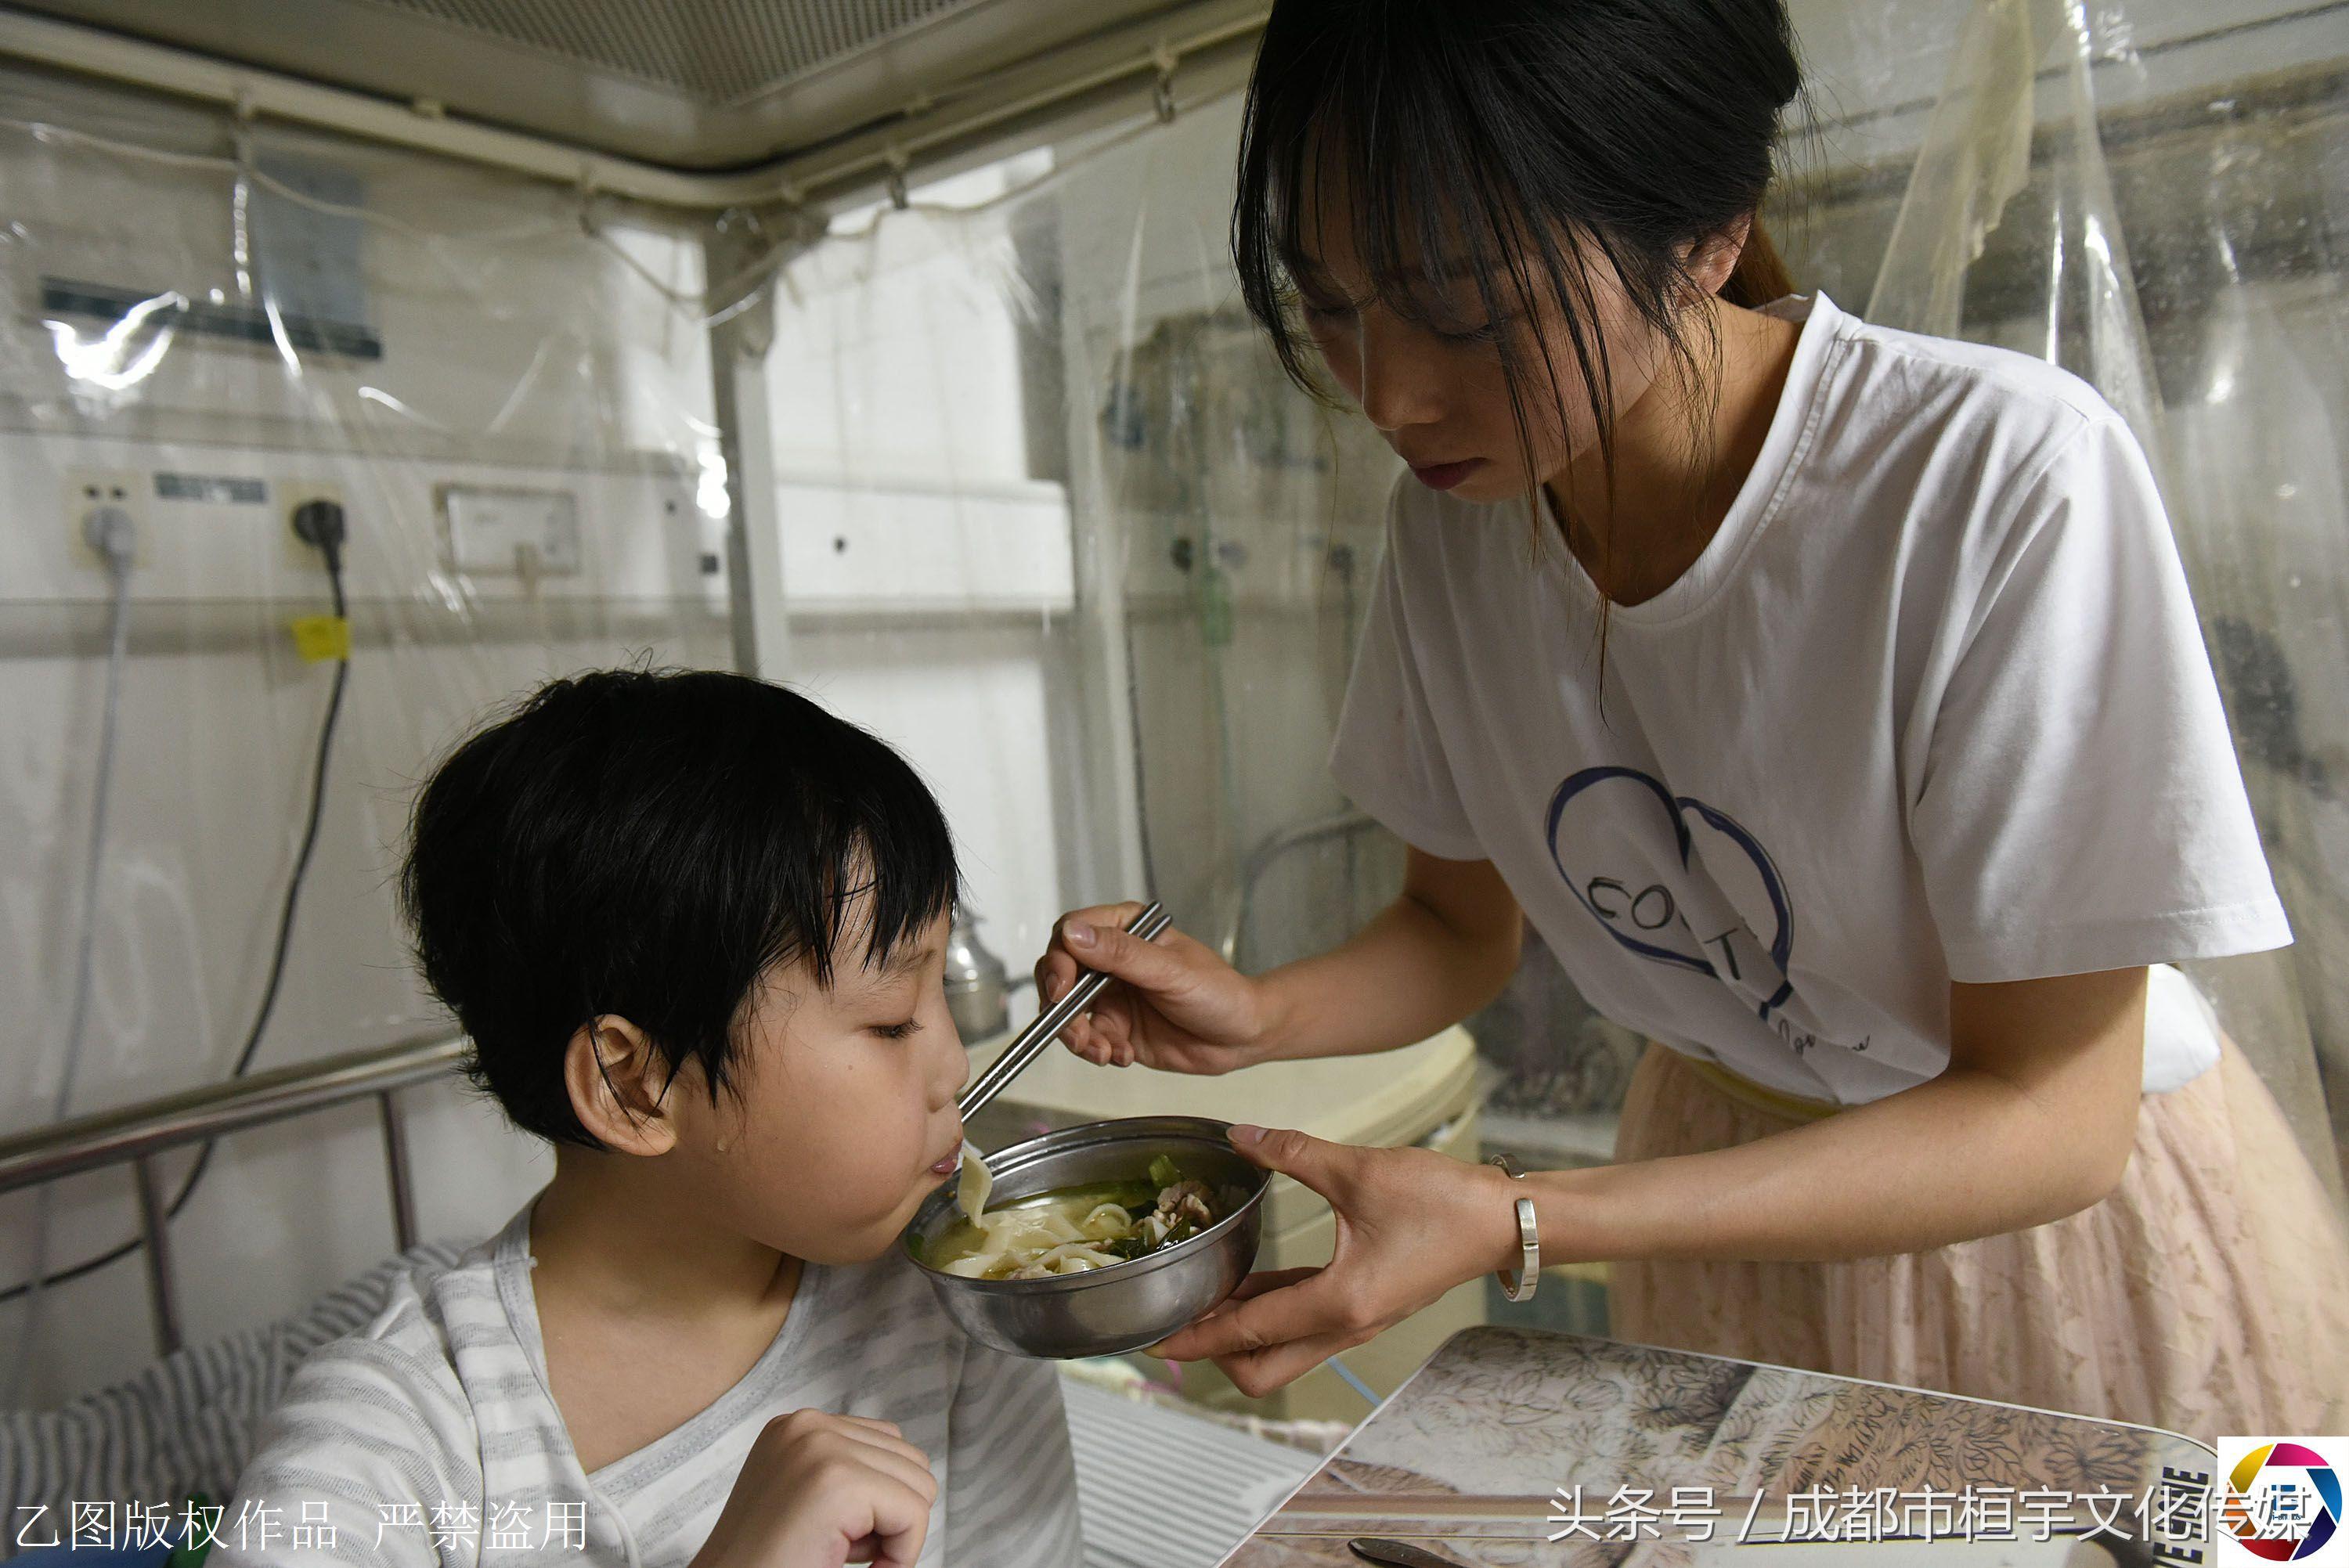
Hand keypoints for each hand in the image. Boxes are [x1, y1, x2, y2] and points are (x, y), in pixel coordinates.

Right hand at [689, 1410, 936, 1567]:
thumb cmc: (768, 1561)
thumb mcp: (807, 1497)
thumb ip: (851, 1469)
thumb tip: (917, 1473)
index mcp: (798, 1425)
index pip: (889, 1444)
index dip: (879, 1502)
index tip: (835, 1533)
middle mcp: (807, 1424)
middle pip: (911, 1461)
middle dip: (889, 1514)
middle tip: (838, 1546)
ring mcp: (820, 1447)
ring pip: (920, 1486)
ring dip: (894, 1533)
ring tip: (838, 1551)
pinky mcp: (837, 1481)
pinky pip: (915, 1513)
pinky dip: (901, 1553)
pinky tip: (856, 1566)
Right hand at [1033, 902, 1276, 1074]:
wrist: (1243, 1037)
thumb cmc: (1219, 992)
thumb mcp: (1170, 970)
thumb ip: (1122, 953)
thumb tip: (1074, 934)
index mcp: (1126, 930)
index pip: (1072, 934)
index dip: (1059, 960)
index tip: (1061, 988)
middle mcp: (1113, 961)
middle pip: (1060, 974)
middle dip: (1060, 1006)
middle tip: (1074, 1030)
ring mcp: (1112, 996)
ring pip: (1069, 1013)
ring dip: (1077, 1036)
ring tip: (1102, 1051)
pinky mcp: (1116, 1028)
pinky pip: (1089, 1040)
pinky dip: (1098, 1051)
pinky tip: (1123, 1055)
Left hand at [1149, 1126, 1520, 1395]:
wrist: (1504, 1220)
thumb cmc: (1443, 1202)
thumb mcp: (1359, 1170)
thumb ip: (1291, 1152)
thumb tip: (1239, 1135)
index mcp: (1339, 1304)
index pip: (1248, 1332)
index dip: (1196, 1336)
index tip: (1154, 1337)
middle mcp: (1345, 1327)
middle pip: (1261, 1369)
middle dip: (1214, 1354)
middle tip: (1176, 1318)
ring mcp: (1357, 1322)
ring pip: (1283, 1353)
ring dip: (1241, 1334)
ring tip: (1200, 1298)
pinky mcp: (1366, 1306)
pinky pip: (1304, 1324)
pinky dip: (1270, 1312)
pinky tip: (1247, 1280)